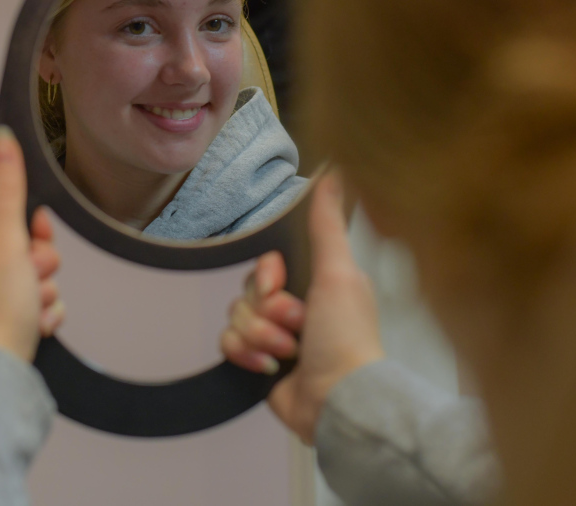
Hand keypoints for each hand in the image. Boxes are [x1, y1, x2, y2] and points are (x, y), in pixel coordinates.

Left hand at [0, 126, 64, 361]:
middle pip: (9, 234)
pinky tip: (32, 321)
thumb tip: (1, 138)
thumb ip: (8, 187)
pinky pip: (15, 294)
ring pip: (18, 266)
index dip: (23, 217)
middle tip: (34, 273)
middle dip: (35, 256)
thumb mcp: (7, 239)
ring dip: (38, 284)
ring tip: (32, 304)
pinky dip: (31, 306)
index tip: (36, 234)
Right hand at [221, 172, 383, 443]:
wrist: (337, 402)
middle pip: (248, 289)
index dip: (267, 275)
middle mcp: (294, 305)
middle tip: (296, 326)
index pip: (267, 263)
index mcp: (314, 281)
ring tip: (289, 351)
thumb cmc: (347, 338)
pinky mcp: (258, 360)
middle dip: (267, 311)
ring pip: (236, 317)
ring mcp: (276, 335)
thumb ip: (327, 225)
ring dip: (260, 336)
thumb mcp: (339, 273)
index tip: (280, 286)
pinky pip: (228, 343)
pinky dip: (246, 355)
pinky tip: (270, 366)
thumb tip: (335, 173)